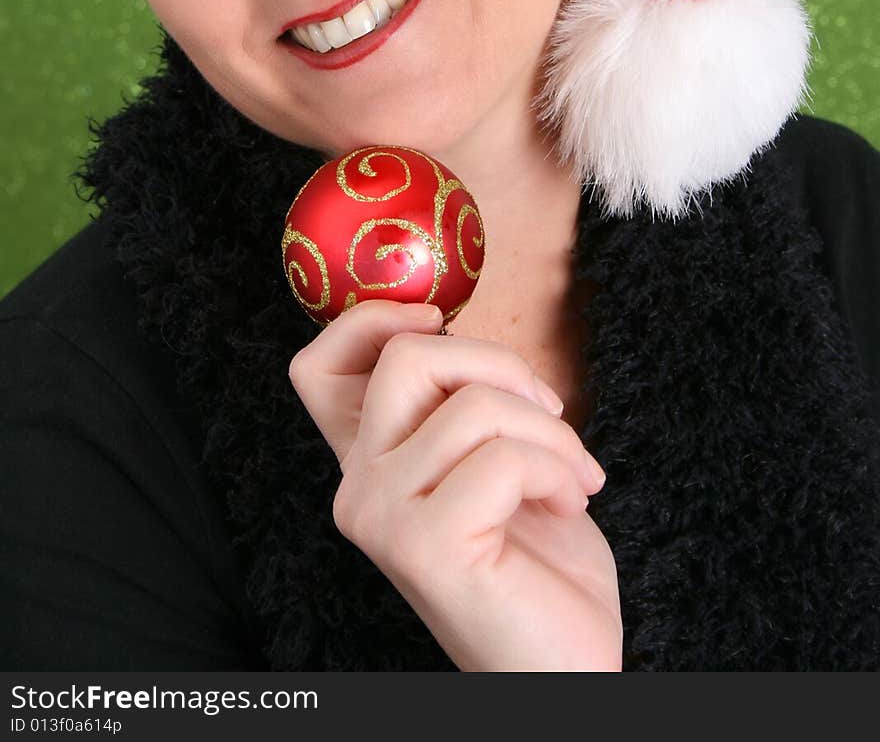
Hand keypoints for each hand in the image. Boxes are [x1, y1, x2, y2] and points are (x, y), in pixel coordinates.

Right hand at [288, 301, 620, 670]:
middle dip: (499, 364)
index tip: (441, 322)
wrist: (565, 666)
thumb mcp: (489, 459)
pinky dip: (559, 470)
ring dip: (552, 432)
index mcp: (370, 464)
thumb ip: (455, 404)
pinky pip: (503, 458)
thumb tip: (447, 327)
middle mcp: (358, 490)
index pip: (318, 368)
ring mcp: (383, 518)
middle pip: (407, 357)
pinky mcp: (425, 547)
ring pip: (473, 405)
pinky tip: (570, 505)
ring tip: (574, 475)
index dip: (371, 320)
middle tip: (548, 412)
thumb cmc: (538, 561)